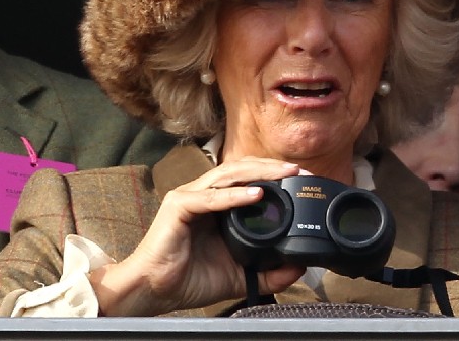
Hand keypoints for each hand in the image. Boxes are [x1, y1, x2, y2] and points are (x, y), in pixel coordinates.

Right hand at [90, 157, 306, 315]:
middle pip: (242, 169)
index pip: (250, 178)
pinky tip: (257, 194)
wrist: (155, 291)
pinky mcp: (177, 207)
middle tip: (300, 171)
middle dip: (273, 167)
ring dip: (259, 172)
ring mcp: (189, 197)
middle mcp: (204, 194)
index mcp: (218, 204)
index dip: (276, 175)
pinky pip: (210, 197)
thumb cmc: (190, 278)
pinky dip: (234, 195)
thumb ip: (268, 272)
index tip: (304, 180)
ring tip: (284, 173)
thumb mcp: (239, 274)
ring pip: (228, 174)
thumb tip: (300, 268)